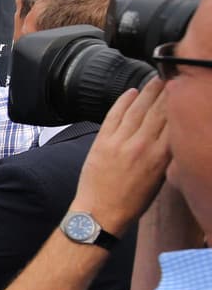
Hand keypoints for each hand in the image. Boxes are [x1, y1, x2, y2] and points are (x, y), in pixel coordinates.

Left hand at [72, 77, 169, 233]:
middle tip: (174, 76)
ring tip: (156, 80)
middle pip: (159, 111)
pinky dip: (123, 101)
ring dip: (148, 91)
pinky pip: (114, 114)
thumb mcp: (161, 179)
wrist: (100, 213)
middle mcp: (142, 146)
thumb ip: (169, 155)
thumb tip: (175, 135)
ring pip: (137, 109)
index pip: (175, 122)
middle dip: (168, 91)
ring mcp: (120, 142)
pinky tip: (131, 92)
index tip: (187, 90)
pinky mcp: (102, 142)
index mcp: (162, 157)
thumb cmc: (133, 201)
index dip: (181, 103)